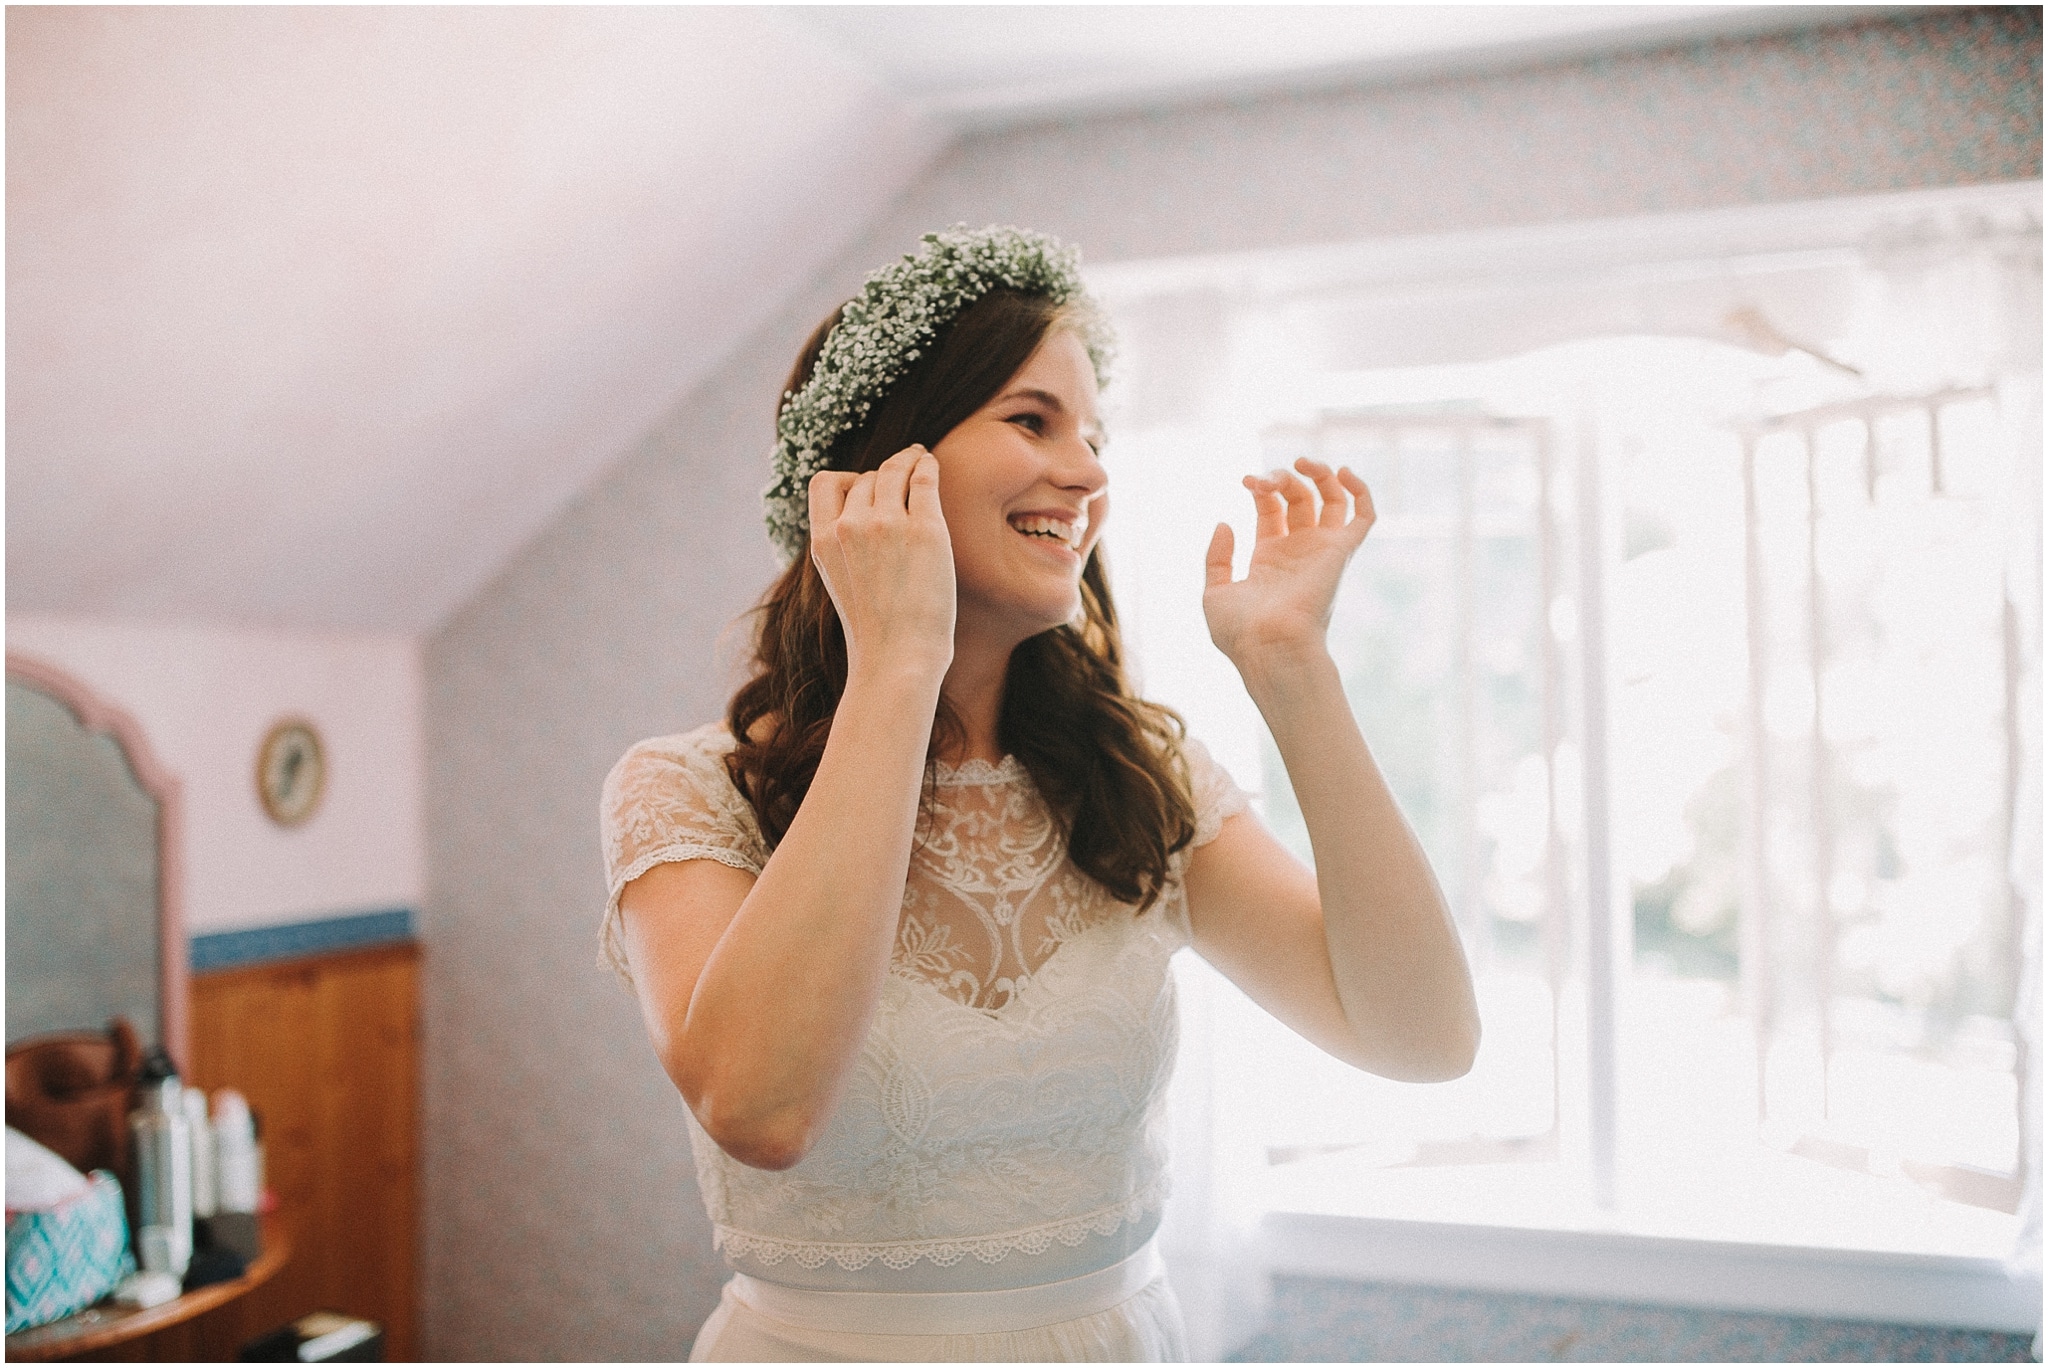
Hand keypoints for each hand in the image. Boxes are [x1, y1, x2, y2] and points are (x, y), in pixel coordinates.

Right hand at [809, 446, 955, 679]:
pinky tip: (931, 465)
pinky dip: (927, 464)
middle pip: (866, 477)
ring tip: (919, 459)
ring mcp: (887, 525)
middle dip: (885, 475)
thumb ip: (843, 545)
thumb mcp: (840, 582)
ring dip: (907, 461)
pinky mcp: (926, 529)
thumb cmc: (875, 630)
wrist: (898, 658)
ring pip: (894, 470)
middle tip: (903, 473)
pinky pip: (924, 477)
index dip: (847, 479)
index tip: (866, 486)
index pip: (825, 483)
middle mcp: (850, 527)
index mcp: (823, 541)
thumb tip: (859, 514)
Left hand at [1203, 458, 1374, 673]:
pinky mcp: (1340, 552)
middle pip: (1299, 499)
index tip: (1245, 481)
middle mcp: (1298, 552)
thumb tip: (1224, 523)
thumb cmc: (1242, 632)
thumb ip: (1217, 558)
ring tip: (1301, 462)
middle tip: (1264, 479)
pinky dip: (1360, 490)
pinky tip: (1343, 472)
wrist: (1270, 646)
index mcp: (1270, 559)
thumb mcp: (1215, 593)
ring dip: (1319, 474)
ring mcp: (1321, 551)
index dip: (1261, 489)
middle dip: (1282, 479)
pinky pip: (1363, 516)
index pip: (1272, 509)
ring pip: (1332, 501)